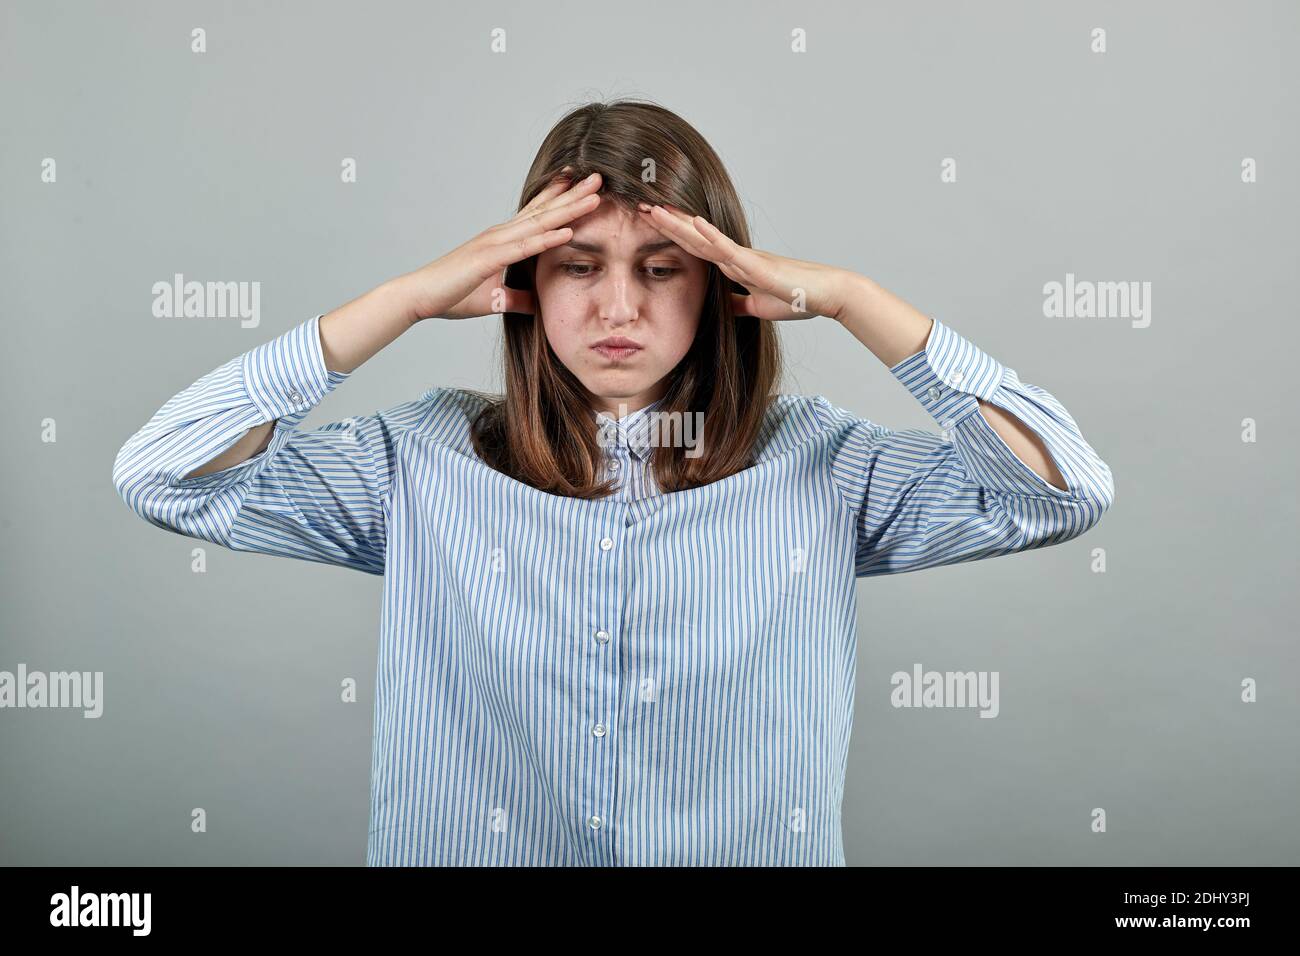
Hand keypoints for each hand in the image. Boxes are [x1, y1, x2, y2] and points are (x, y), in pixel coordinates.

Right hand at [399, 170, 602, 321]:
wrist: (419, 296)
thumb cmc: (451, 295)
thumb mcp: (495, 301)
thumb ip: (519, 300)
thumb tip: (538, 306)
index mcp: (502, 240)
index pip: (537, 214)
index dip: (560, 198)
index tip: (584, 186)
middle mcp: (500, 234)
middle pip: (544, 210)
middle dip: (573, 194)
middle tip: (600, 178)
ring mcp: (494, 243)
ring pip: (539, 222)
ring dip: (568, 209)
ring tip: (595, 196)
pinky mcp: (488, 259)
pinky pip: (524, 248)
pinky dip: (547, 239)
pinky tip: (568, 231)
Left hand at [636, 202, 852, 321]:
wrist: (827, 295)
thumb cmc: (797, 298)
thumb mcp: (756, 305)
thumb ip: (737, 303)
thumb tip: (720, 306)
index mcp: (734, 265)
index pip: (695, 248)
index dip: (671, 236)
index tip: (647, 225)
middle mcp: (735, 256)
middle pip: (693, 237)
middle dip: (666, 223)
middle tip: (638, 207)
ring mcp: (745, 257)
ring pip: (704, 237)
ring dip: (679, 223)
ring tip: (654, 208)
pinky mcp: (757, 264)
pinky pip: (729, 249)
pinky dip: (710, 235)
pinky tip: (693, 222)